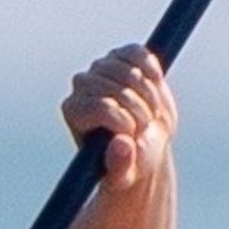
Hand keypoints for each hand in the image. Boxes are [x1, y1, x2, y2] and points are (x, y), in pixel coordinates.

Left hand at [62, 44, 176, 191]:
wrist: (145, 144)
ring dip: (150, 96)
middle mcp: (82, 85)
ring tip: (148, 112)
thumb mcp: (124, 175)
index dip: (126, 123)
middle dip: (141, 112)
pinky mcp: (122, 56)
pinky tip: (154, 85)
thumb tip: (121, 145)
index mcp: (74, 110)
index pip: (103, 107)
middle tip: (144, 128)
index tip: (132, 138)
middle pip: (120, 90)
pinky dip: (151, 70)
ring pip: (132, 72)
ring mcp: (102, 67)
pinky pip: (139, 53)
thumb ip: (120, 166)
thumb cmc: (129, 162)